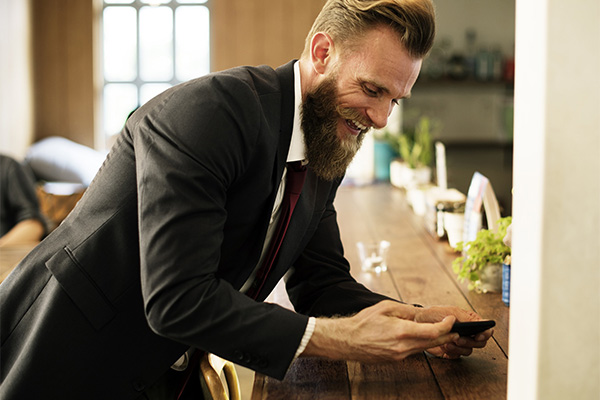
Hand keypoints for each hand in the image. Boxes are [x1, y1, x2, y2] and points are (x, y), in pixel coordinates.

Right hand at [302, 301, 459, 362]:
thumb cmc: (363, 323)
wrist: (347, 341)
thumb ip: (405, 310)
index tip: (452, 320)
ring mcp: (399, 355)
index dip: (446, 326)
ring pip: (425, 348)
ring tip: (445, 333)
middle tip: (456, 330)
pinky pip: (414, 351)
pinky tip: (424, 338)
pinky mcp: (395, 359)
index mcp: (402, 331)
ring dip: (437, 341)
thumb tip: (419, 313)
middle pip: (433, 343)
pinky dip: (422, 344)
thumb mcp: (384, 307)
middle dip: (447, 336)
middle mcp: (403, 346)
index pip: (433, 332)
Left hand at [414, 306, 492, 358]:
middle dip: (469, 342)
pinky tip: (444, 346)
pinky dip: (452, 353)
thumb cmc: (434, 314)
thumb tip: (484, 322)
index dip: (486, 334)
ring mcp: (459, 343)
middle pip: (480, 343)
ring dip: (459, 348)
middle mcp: (467, 333)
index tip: (479, 335)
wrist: (418, 322)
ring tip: (448, 342)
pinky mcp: (451, 351)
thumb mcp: (452, 312)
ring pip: (469, 351)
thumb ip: (468, 319)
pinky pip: (457, 356)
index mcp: (470, 322)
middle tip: (458, 339)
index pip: (486, 330)